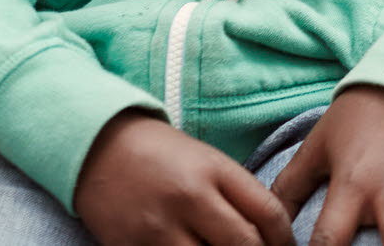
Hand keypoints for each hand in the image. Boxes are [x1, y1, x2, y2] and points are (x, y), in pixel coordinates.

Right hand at [72, 110, 292, 245]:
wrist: (99, 149)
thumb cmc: (162, 154)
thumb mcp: (208, 161)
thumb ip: (238, 194)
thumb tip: (269, 232)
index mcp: (215, 171)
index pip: (267, 213)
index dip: (284, 238)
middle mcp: (190, 199)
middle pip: (244, 244)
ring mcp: (159, 227)